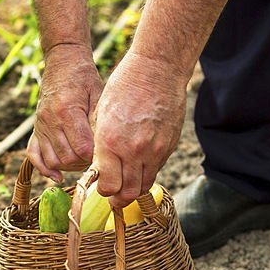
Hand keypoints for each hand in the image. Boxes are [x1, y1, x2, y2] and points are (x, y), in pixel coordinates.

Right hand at [28, 43, 102, 182]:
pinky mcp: (36, 128)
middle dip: (83, 164)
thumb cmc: (84, 77)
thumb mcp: (98, 94)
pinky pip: (33, 155)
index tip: (105, 155)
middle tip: (95, 159)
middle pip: (67, 158)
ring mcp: (41, 125)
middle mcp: (51, 120)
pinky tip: (57, 176)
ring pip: (52, 160)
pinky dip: (44, 169)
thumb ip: (98, 121)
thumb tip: (104, 148)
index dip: (94, 157)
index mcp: (68, 111)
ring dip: (68, 167)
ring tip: (81, 162)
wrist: (62, 61)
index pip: (81, 148)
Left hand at [92, 51, 186, 205]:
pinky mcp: (169, 147)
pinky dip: (146, 174)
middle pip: (128, 194)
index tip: (101, 186)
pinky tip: (139, 165)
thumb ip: (101, 147)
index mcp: (111, 143)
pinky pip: (156, 170)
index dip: (103, 191)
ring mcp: (154, 150)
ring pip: (144, 187)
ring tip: (126, 184)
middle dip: (118, 199)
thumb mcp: (101, 116)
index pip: (108, 186)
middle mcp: (134, 151)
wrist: (157, 70)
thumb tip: (100, 170)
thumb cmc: (124, 87)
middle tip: (113, 196)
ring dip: (133, 190)